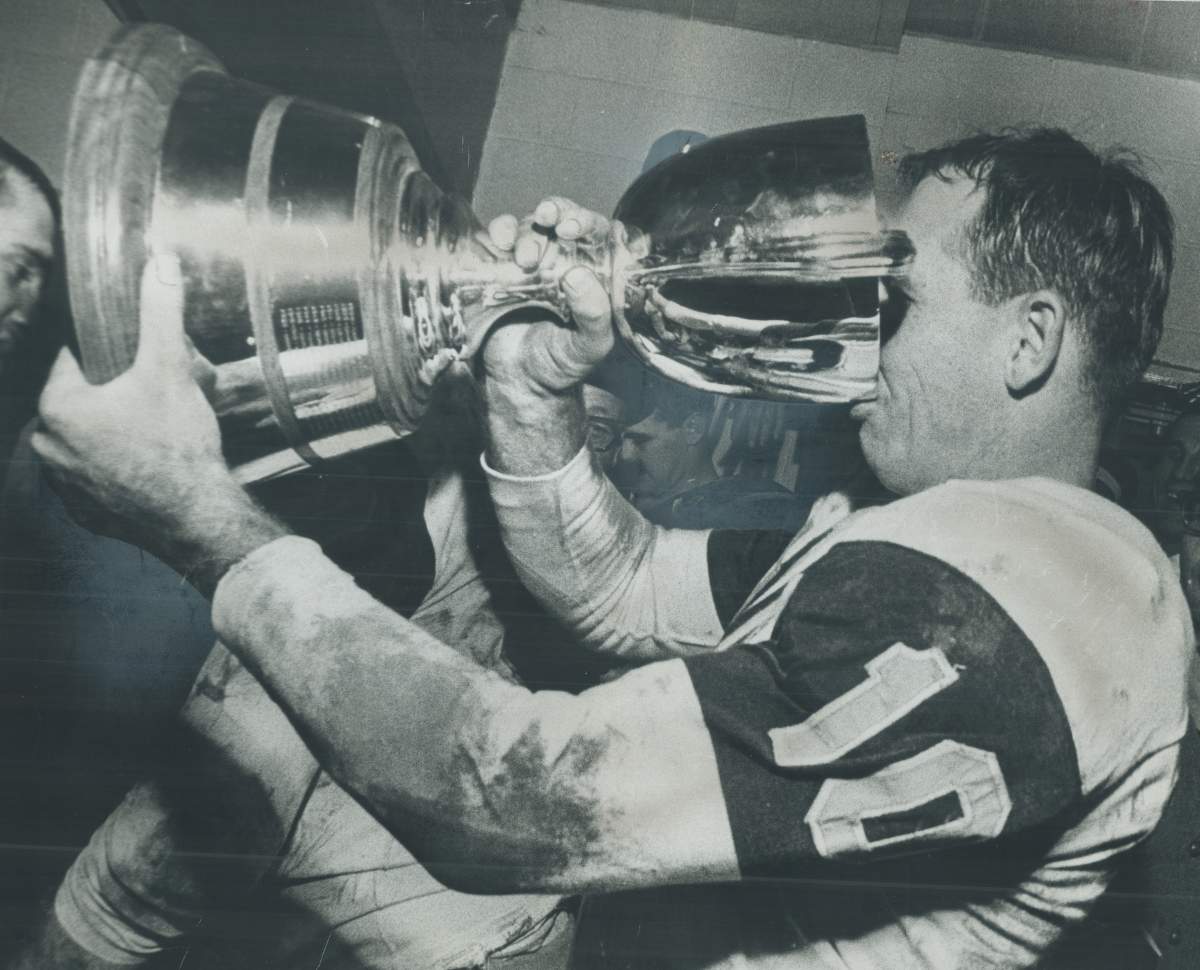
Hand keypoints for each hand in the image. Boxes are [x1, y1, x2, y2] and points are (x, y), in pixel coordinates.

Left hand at [33, 254, 272, 583]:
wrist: (196, 518)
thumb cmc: (177, 446)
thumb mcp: (171, 369)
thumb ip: (160, 313)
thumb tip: (159, 263)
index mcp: (57, 408)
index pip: (71, 360)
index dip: (109, 354)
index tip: (139, 359)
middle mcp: (48, 448)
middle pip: (80, 401)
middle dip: (114, 394)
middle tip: (155, 394)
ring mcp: (64, 485)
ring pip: (87, 440)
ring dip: (114, 431)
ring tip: (157, 430)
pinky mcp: (86, 513)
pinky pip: (97, 477)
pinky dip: (119, 468)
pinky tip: (151, 464)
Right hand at [475, 198, 619, 474]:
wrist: (519, 383)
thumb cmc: (560, 365)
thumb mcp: (589, 346)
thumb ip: (594, 316)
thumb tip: (578, 275)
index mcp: (592, 272)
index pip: (596, 232)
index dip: (587, 221)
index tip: (573, 228)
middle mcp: (562, 259)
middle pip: (561, 218)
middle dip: (556, 213)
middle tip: (551, 225)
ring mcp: (529, 260)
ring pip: (529, 226)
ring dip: (526, 232)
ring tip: (524, 258)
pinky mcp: (499, 266)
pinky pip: (498, 238)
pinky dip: (499, 232)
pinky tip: (500, 244)